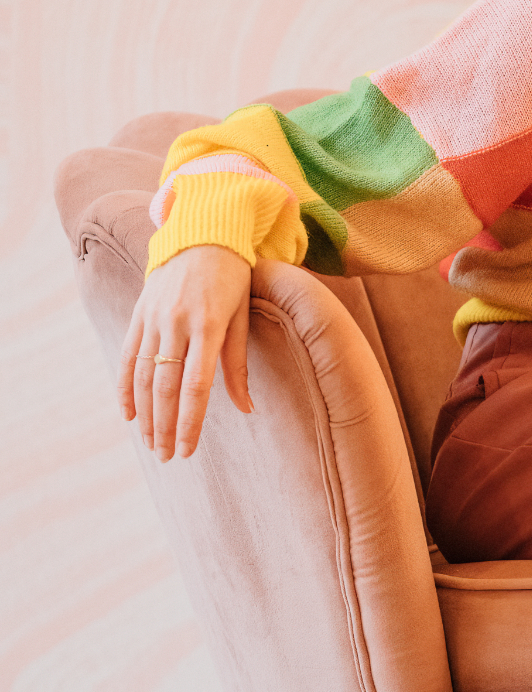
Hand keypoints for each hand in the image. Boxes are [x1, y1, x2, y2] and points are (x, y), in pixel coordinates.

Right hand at [118, 245, 253, 459]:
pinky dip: (125, 387)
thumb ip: (238, 364)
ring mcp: (153, 318)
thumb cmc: (233, 278)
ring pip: (143, 376)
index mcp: (208, 325)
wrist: (202, 234)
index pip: (196, 385)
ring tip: (151, 444)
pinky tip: (128, 414)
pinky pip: (127, 356)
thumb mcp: (243, 317)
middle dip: (165, 426)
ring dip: (145, 414)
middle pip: (165, 387)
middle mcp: (176, 323)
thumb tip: (247, 409)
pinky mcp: (139, 314)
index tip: (188, 449)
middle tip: (168, 457)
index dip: (190, 421)